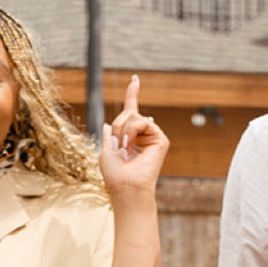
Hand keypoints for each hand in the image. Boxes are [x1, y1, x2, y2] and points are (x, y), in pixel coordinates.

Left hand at [99, 75, 168, 193]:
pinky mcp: (161, 140)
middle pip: (128, 113)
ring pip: (134, 117)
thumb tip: (108, 123)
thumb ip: (109, 135)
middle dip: (118, 125)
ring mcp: (153, 137)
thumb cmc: (115, 174)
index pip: (132, 112)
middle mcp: (143, 136)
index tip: (134, 79)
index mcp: (131, 138)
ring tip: (124, 148)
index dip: (133, 94)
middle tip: (117, 146)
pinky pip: (142, 122)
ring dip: (123, 130)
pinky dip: (132, 131)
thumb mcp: (106, 150)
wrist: (126, 187)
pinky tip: (130, 146)